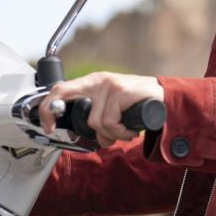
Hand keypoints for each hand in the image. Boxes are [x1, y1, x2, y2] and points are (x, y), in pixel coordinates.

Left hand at [40, 71, 163, 146]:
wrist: (167, 99)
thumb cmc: (139, 105)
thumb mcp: (113, 106)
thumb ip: (96, 113)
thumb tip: (83, 133)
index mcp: (93, 82)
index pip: (61, 88)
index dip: (47, 107)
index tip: (47, 126)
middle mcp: (99, 80)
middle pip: (63, 93)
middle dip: (51, 113)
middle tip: (52, 130)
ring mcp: (109, 85)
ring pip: (94, 122)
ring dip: (109, 135)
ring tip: (123, 133)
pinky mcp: (121, 91)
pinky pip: (110, 122)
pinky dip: (120, 133)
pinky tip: (130, 131)